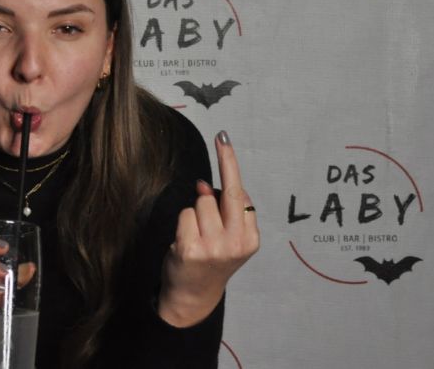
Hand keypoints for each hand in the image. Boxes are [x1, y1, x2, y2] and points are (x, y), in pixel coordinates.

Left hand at [158, 131, 259, 327]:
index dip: (232, 165)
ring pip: (202, 203)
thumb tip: (206, 187)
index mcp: (250, 239)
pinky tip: (185, 239)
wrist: (193, 295)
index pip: (243, 194)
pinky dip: (183, 221)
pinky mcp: (191, 249)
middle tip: (222, 138)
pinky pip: (186, 214)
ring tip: (197, 232)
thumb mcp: (229, 238)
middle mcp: (236, 243)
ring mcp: (214, 247)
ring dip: (195, 210)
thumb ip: (226, 212)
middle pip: (228, 193)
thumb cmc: (211, 259)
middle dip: (226, 161)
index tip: (225, 140)